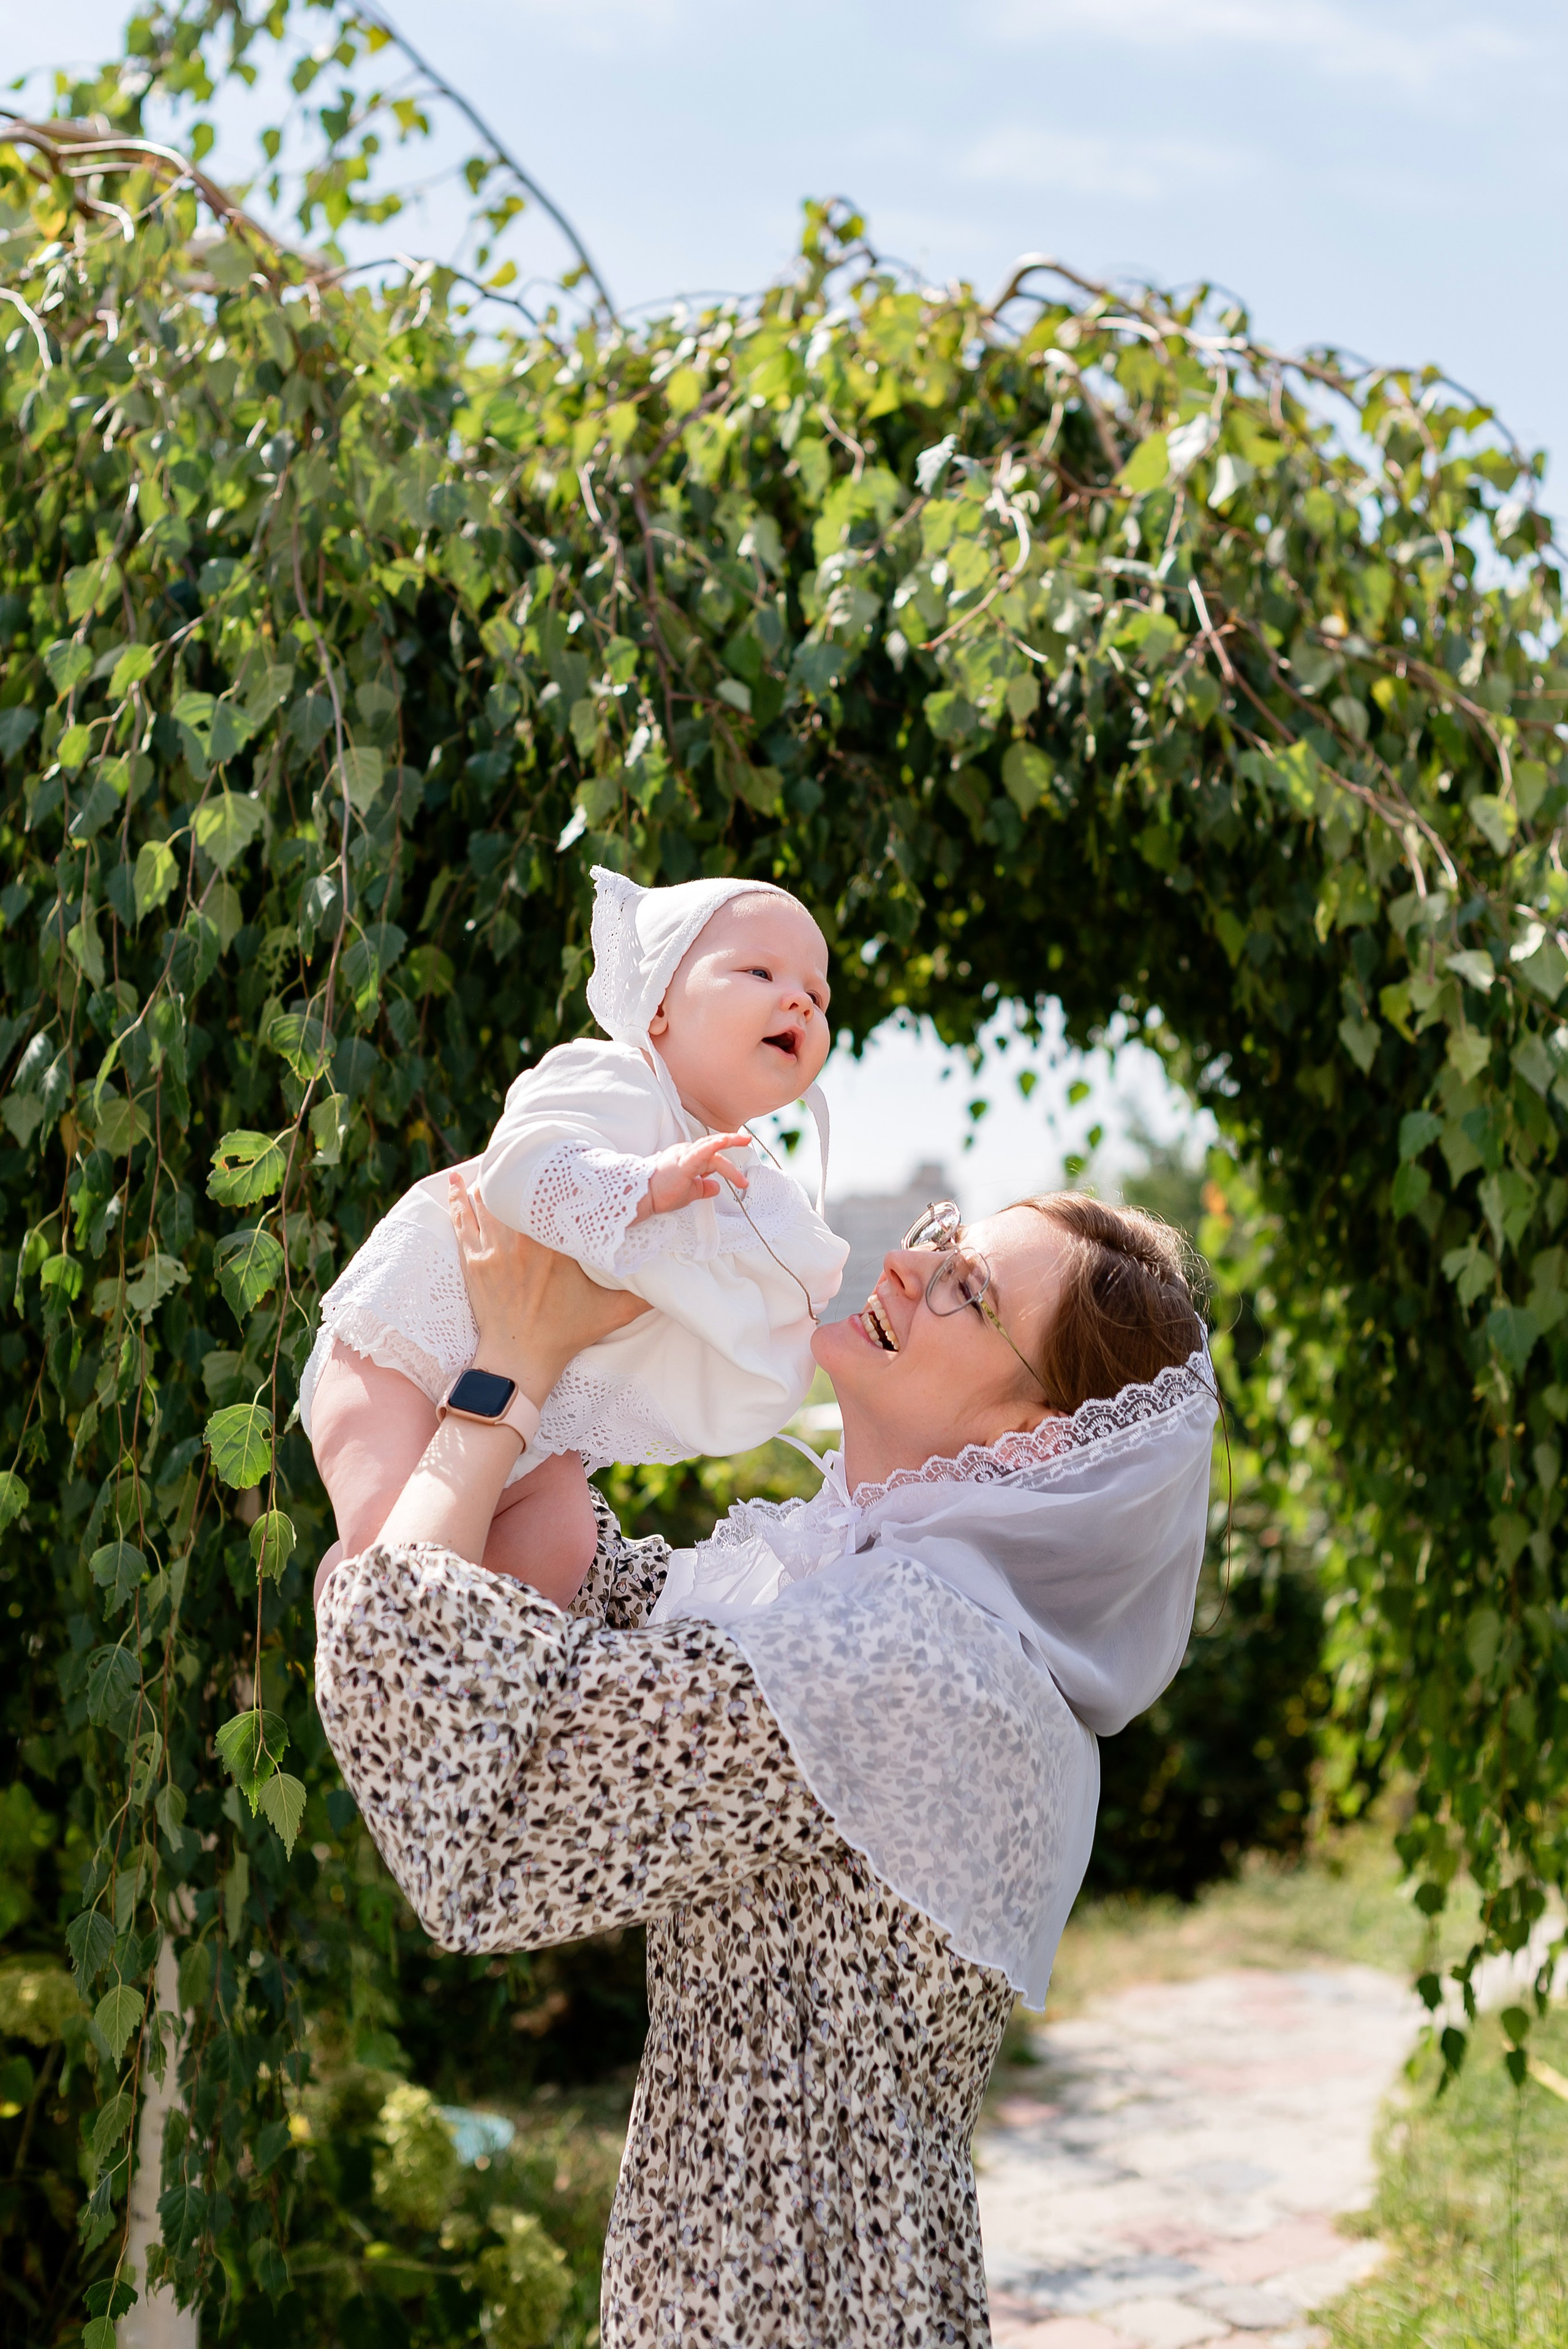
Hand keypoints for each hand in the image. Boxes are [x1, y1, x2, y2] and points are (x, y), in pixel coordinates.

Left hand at [448, 1172, 648, 1398]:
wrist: (519, 1360)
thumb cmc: (565, 1335)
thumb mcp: (612, 1313)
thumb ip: (644, 1293)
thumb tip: (675, 1274)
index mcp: (557, 1247)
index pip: (557, 1199)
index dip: (558, 1176)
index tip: (563, 1158)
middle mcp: (523, 1241)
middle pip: (519, 1190)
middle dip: (523, 1170)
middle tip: (530, 1151)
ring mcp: (493, 1249)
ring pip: (487, 1198)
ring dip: (492, 1179)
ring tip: (499, 1161)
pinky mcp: (473, 1260)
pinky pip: (462, 1219)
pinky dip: (460, 1197)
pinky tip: (457, 1179)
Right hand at [634, 1131, 751, 1221]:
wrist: (642, 1197)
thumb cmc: (660, 1194)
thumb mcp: (689, 1192)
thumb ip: (703, 1187)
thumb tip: (717, 1187)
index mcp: (687, 1158)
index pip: (711, 1155)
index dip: (727, 1164)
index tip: (741, 1176)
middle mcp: (685, 1153)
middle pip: (712, 1146)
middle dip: (731, 1142)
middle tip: (747, 1140)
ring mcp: (683, 1156)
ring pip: (709, 1147)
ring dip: (727, 1143)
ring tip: (744, 1141)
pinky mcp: (682, 1163)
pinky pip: (700, 1151)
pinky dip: (713, 1145)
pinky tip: (724, 1140)